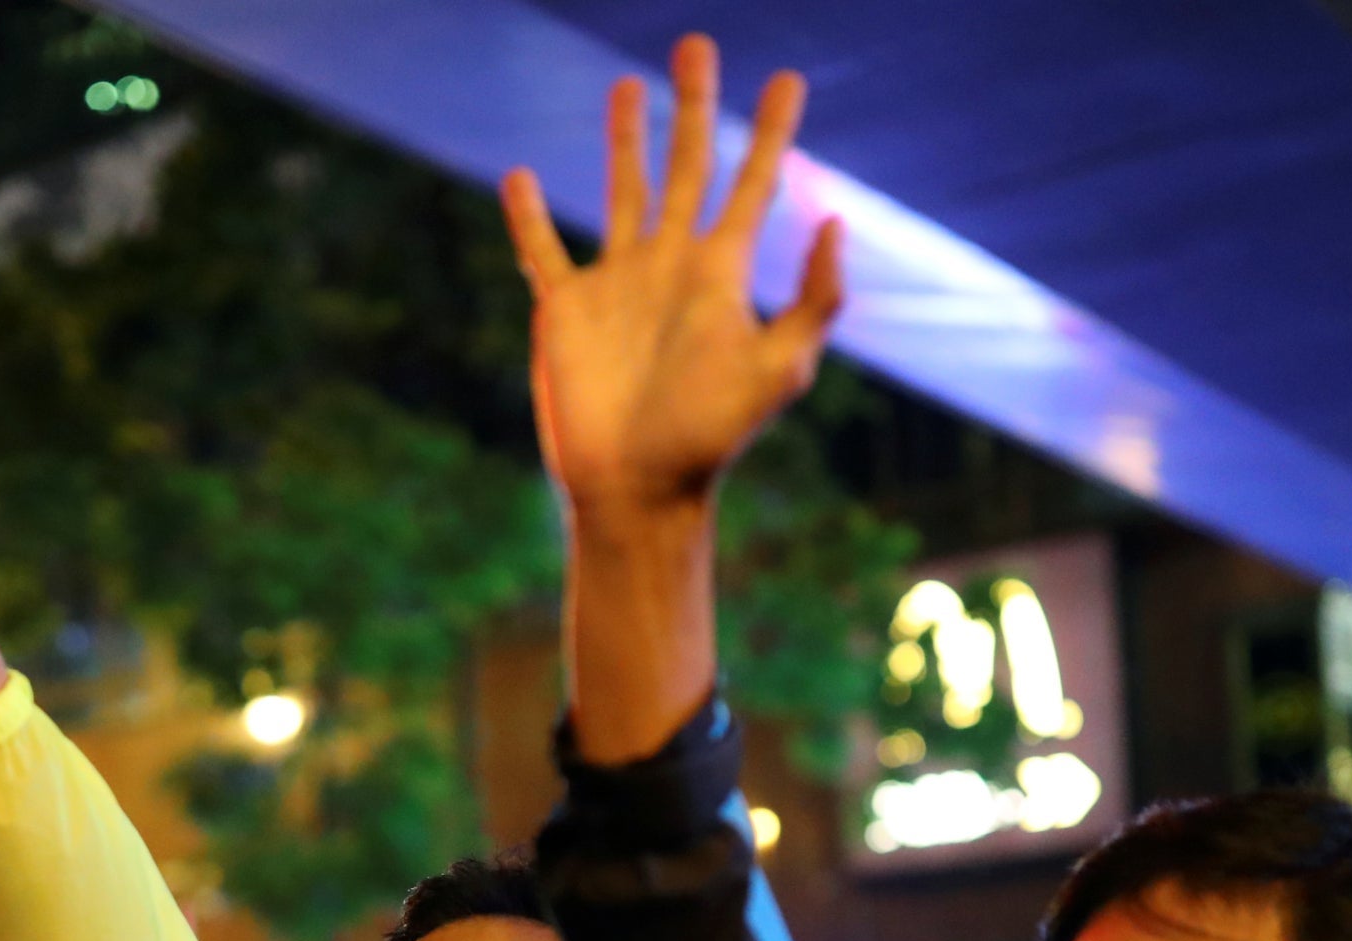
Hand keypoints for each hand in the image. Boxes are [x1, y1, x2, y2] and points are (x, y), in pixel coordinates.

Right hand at [499, 35, 842, 517]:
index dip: (772, 131)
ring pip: (623, 191)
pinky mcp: (565, 311)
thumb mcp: (780, 368)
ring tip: (627, 85)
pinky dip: (528, 216)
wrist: (636, 485)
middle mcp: (670, 266)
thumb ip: (815, 300)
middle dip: (693, 104)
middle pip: (686, 166)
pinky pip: (542, 251)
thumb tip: (832, 220)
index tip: (787, 79)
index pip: (752, 183)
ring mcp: (616, 284)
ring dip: (626, 139)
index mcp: (721, 273)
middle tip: (697, 43)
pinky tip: (519, 178)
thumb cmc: (709, 436)